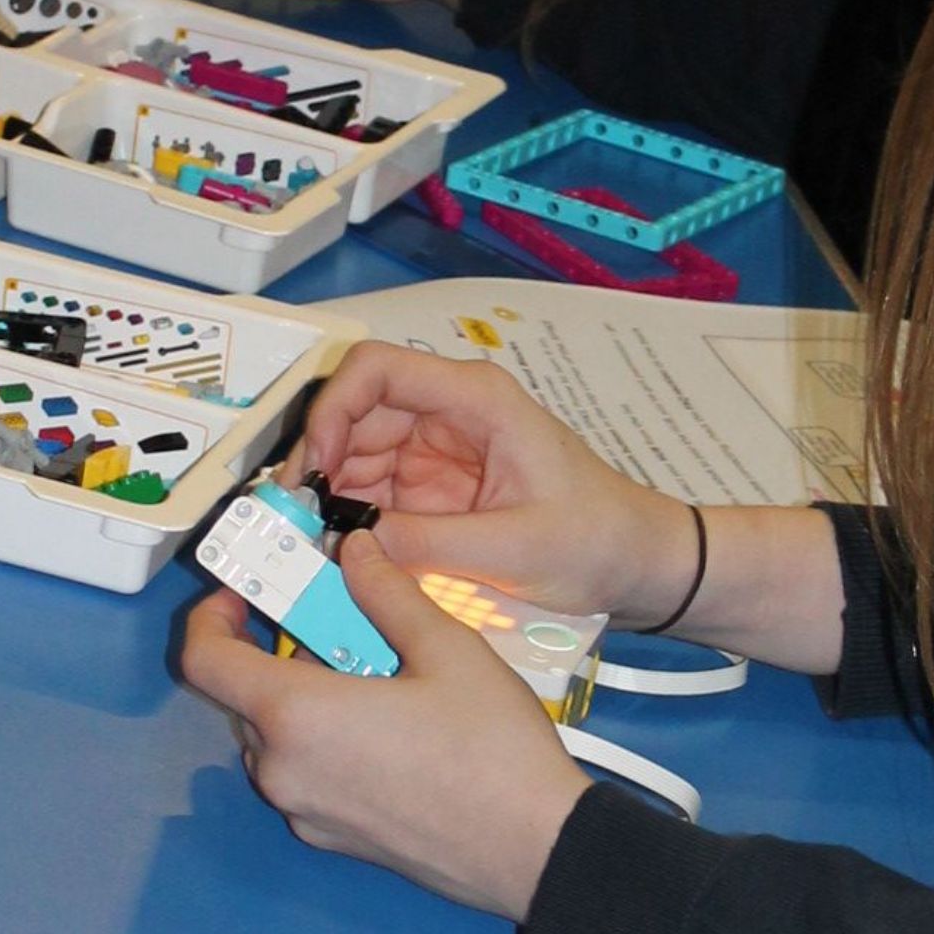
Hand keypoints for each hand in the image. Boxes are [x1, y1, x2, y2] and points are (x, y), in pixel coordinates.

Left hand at [180, 537, 586, 919]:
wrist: (535, 852)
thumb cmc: (492, 749)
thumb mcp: (446, 649)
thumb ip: (385, 593)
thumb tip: (355, 551)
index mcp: (296, 717)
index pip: (205, 661)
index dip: (211, 617)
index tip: (244, 595)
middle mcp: (283, 772)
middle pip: (245, 698)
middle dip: (280, 654)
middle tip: (342, 626)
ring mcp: (305, 813)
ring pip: (277, 739)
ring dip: (306, 700)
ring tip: (380, 678)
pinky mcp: (332, 841)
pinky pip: (305, 776)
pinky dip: (325, 743)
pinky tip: (391, 732)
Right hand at [303, 343, 697, 618]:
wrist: (639, 564)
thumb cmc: (596, 540)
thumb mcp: (512, 548)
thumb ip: (426, 544)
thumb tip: (345, 543)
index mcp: (476, 399)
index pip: (378, 369)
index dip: (333, 408)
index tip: (316, 467)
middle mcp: (450, 414)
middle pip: (355, 414)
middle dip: (319, 463)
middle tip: (294, 522)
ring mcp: (439, 452)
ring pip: (356, 456)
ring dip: (331, 496)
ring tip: (311, 545)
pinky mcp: (434, 491)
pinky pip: (374, 492)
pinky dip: (351, 519)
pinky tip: (340, 552)